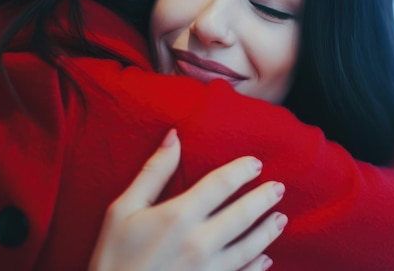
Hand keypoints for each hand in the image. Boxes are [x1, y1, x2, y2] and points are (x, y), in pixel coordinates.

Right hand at [89, 129, 286, 270]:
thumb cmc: (112, 256)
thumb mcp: (122, 209)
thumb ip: (153, 172)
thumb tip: (174, 136)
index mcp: (179, 215)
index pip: (221, 184)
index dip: (242, 170)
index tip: (256, 163)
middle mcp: (199, 242)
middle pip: (243, 214)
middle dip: (264, 198)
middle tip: (279, 188)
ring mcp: (209, 270)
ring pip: (250, 247)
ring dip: (268, 231)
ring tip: (281, 218)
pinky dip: (258, 266)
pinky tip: (266, 258)